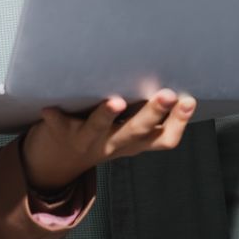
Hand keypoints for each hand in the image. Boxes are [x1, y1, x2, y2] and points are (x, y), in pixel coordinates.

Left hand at [19, 91, 196, 190]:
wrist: (56, 161)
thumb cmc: (100, 134)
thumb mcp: (127, 131)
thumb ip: (145, 114)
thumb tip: (170, 78)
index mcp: (134, 141)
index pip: (163, 138)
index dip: (179, 123)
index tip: (189, 101)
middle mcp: (114, 143)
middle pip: (137, 131)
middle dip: (154, 112)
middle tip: (168, 94)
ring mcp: (88, 139)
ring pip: (100, 129)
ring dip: (107, 115)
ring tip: (115, 101)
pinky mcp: (62, 133)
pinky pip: (59, 125)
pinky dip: (55, 117)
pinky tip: (49, 108)